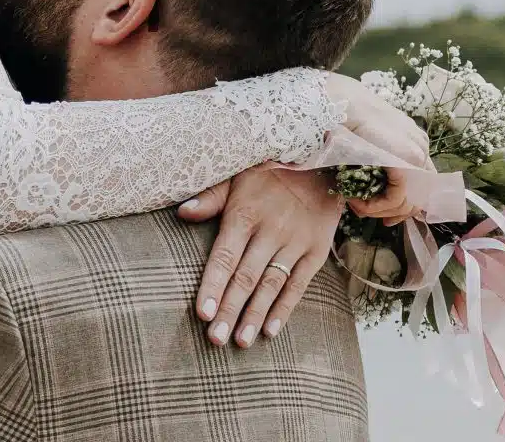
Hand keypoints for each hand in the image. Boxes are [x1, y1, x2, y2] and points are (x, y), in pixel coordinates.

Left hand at [177, 164, 342, 348]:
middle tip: (214, 338)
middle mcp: (269, 230)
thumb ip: (210, 197)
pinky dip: (285, 309)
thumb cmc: (269, 172)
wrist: (323, 163)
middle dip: (229, 309)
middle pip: (245, 277)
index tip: (201, 313)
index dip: (212, 285)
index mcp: (244, 213)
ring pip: (271, 284)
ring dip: (255, 315)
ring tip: (240, 341)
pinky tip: (271, 331)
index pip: (224, 257)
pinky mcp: (316, 251)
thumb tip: (182, 212)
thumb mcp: (237, 176)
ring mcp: (295, 242)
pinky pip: (299, 285)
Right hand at [328, 73, 431, 224]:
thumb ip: (381, 161)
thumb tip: (378, 190)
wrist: (341, 103)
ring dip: (383, 210)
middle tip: (380, 220)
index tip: (390, 215)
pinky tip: (358, 203)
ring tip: (359, 207)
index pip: (424, 182)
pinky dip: (377, 206)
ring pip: (410, 200)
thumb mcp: (369, 142)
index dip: (408, 202)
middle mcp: (421, 147)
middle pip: (423, 194)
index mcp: (415, 141)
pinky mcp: (406, 163)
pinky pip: (397, 197)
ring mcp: (416, 154)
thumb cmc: (347, 118)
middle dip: (399, 212)